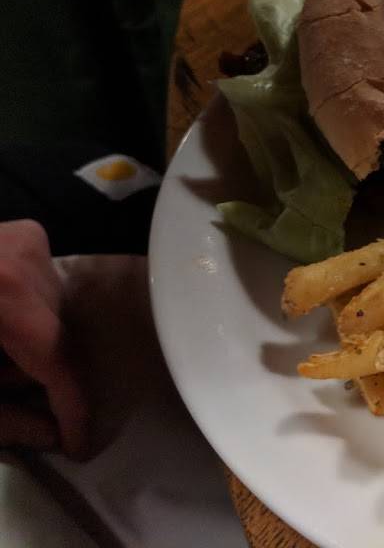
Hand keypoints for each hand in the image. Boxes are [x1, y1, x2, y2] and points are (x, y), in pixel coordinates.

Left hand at [0, 220, 87, 456]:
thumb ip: (0, 421)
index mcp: (3, 290)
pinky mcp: (19, 233)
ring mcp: (22, 237)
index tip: (79, 445)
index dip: (71, 407)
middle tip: (16, 403)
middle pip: (57, 330)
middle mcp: (21, 252)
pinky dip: (23, 313)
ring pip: (52, 308)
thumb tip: (50, 435)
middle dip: (42, 376)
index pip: (56, 357)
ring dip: (31, 345)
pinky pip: (41, 282)